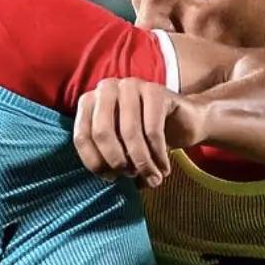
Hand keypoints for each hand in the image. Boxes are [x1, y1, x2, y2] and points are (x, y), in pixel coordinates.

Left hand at [72, 78, 206, 187]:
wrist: (182, 122)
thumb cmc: (144, 138)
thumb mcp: (120, 148)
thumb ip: (106, 159)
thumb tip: (107, 177)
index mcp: (89, 102)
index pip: (82, 137)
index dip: (96, 163)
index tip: (112, 179)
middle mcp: (106, 89)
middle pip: (102, 133)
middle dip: (117, 162)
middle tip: (132, 176)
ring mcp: (131, 85)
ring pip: (129, 133)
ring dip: (142, 162)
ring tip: (152, 178)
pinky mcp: (155, 90)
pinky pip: (152, 130)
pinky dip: (158, 155)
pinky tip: (164, 168)